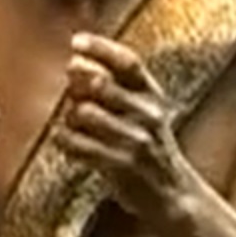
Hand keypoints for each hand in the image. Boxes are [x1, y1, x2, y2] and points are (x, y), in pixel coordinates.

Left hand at [56, 33, 188, 216]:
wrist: (171, 194)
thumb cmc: (147, 146)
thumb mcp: (143, 111)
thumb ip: (115, 87)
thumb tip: (73, 64)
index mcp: (153, 95)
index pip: (129, 62)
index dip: (101, 48)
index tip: (75, 41)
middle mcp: (149, 114)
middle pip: (101, 84)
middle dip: (78, 81)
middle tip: (70, 86)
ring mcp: (137, 141)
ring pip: (84, 112)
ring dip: (69, 115)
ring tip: (71, 123)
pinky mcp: (122, 166)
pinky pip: (77, 144)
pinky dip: (63, 139)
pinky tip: (64, 140)